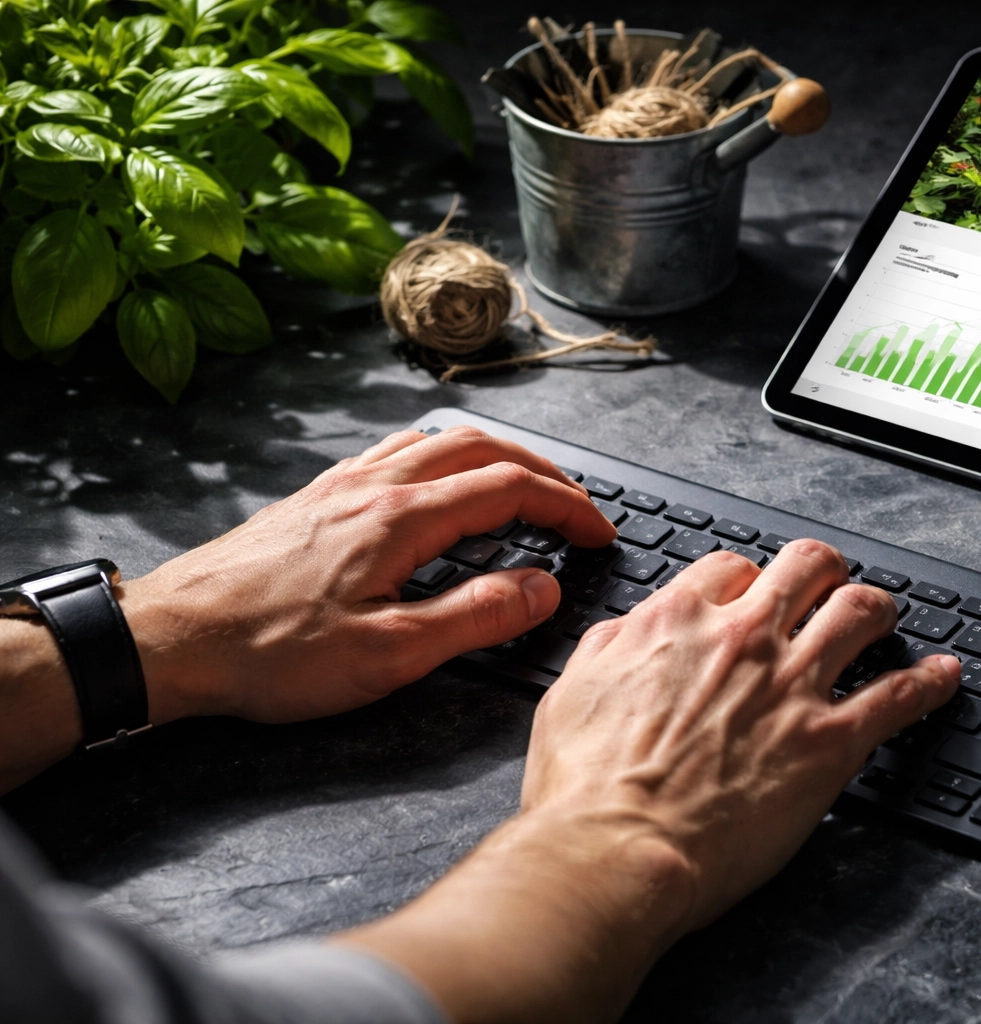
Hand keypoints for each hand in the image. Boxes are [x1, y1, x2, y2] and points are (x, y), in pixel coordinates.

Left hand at [120, 426, 614, 723]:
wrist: (170, 640)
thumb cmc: (268, 655)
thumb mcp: (388, 654)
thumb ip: (474, 617)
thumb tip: (542, 587)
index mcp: (401, 519)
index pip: (510, 489)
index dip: (568, 507)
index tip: (599, 532)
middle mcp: (374, 486)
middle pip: (483, 448)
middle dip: (544, 471)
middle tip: (578, 505)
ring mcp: (341, 485)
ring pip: (439, 440)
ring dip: (497, 454)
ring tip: (526, 483)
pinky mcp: (315, 498)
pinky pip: (395, 450)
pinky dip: (443, 454)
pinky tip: (439, 478)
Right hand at [342, 540, 958, 1022]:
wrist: (616, 851)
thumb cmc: (587, 789)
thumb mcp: (573, 692)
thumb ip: (612, 647)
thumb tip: (633, 632)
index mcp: (678, 621)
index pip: (731, 569)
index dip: (746, 581)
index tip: (753, 598)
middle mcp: (744, 640)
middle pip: (806, 568)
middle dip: (821, 570)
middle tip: (827, 583)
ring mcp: (793, 686)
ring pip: (860, 612)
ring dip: (876, 608)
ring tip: (884, 616)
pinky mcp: (829, 742)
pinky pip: (899, 696)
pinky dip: (929, 682)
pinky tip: (944, 677)